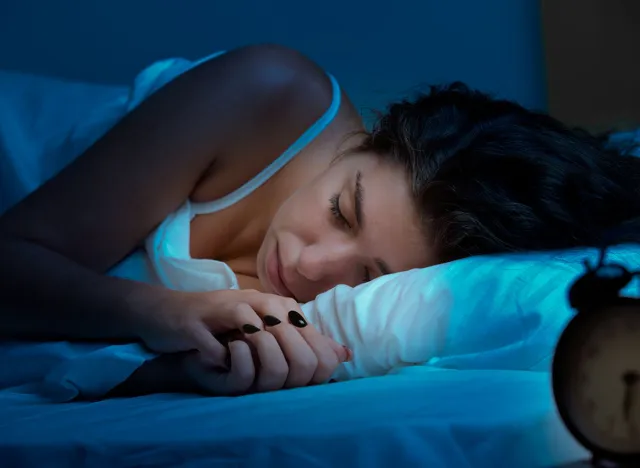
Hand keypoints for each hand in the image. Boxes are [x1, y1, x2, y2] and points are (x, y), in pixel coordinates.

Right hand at [132, 288, 350, 393]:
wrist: (168, 312)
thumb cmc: (221, 325)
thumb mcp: (264, 329)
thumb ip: (303, 340)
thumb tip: (343, 354)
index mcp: (275, 303)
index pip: (307, 331)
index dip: (309, 362)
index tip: (301, 382)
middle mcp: (254, 300)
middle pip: (287, 332)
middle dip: (287, 366)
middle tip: (280, 385)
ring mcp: (225, 308)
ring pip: (256, 335)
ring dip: (258, 361)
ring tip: (256, 380)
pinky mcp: (196, 322)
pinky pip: (216, 344)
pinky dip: (221, 360)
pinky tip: (221, 368)